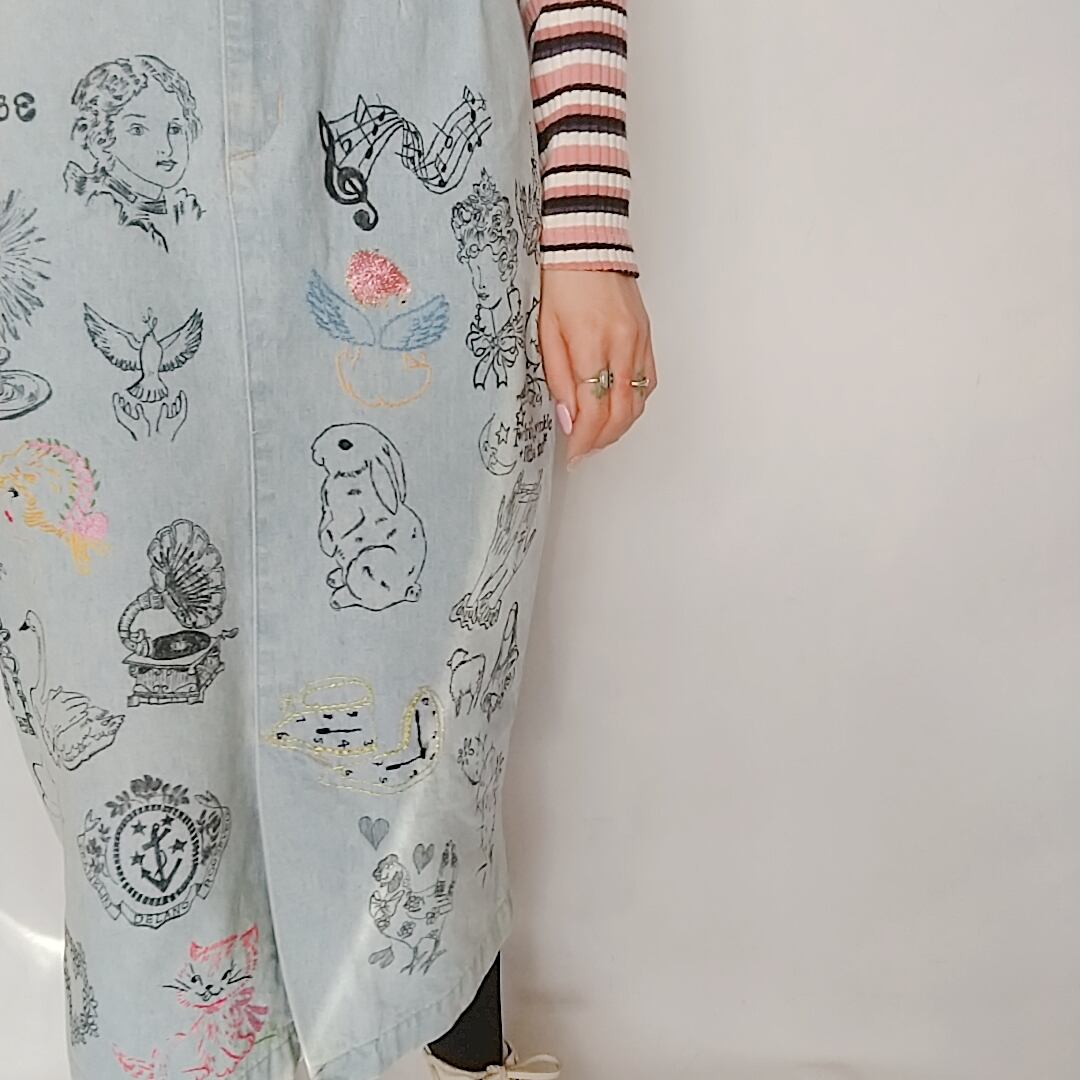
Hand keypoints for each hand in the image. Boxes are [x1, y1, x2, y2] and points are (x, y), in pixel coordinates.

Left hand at [537, 268, 656, 468]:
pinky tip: (618, 408)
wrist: (586, 241)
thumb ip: (558, 377)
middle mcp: (622, 344)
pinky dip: (634, 402)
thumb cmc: (559, 280)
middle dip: (601, 440)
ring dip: (619, 426)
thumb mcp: (545, 330)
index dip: (584, 440)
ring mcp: (639, 340)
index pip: (594, 409)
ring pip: (639, 401)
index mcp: (591, 343)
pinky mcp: (646, 335)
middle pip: (621, 412)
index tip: (573, 455)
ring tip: (597, 436)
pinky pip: (648, 381)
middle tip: (582, 452)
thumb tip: (569, 418)